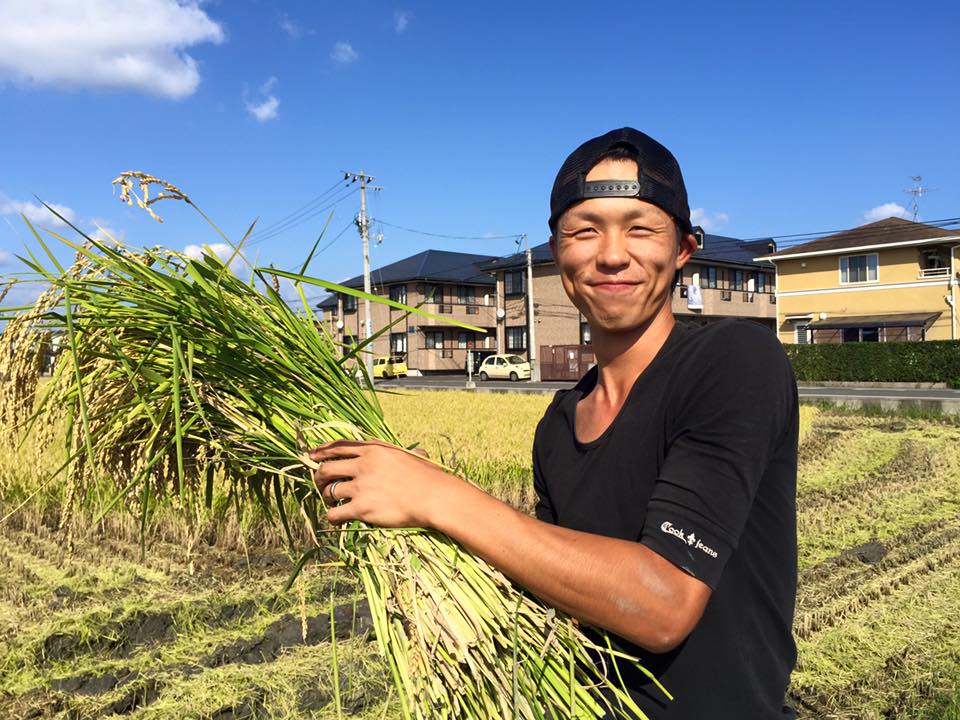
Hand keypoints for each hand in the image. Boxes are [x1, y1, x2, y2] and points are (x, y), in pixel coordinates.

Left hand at [309, 439, 454, 527]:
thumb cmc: (429, 477)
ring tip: (333, 503)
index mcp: (374, 449)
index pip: (338, 446)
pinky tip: (338, 519)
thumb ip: (402, 453)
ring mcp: (361, 486)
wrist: (434, 497)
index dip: (321, 451)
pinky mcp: (362, 508)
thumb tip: (418, 452)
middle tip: (320, 485)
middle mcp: (363, 464)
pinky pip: (335, 513)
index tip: (311, 456)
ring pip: (328, 491)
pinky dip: (332, 516)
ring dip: (327, 498)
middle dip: (318, 477)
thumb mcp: (412, 456)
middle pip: (327, 468)